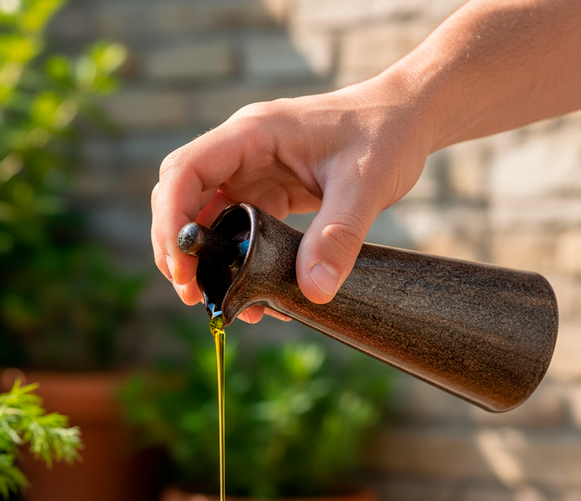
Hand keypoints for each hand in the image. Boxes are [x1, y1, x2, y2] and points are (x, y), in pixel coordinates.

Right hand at [151, 77, 432, 320]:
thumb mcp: (366, 186)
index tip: (181, 267)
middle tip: (193, 294)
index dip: (171, 221)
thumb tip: (314, 292)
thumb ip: (338, 236)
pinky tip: (252, 290)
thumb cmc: (386, 134)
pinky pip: (238, 227)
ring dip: (206, 258)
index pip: (185, 172)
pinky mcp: (270, 191)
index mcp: (252, 134)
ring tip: (218, 301)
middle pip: (183, 197)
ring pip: (207, 216)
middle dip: (179, 247)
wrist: (409, 119)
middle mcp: (243, 151)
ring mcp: (254, 171)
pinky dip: (237, 259)